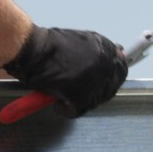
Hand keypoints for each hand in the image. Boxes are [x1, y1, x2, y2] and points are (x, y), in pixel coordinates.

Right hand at [3, 25, 127, 117]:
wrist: (32, 50)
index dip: (111, 76)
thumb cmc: (49, 44)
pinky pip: (75, 111)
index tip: (103, 80)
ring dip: (81, 100)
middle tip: (81, 90)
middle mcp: (104, 66)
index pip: (120, 69)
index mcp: (105, 49)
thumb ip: (98, 50)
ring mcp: (93, 82)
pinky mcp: (79, 97)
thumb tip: (115, 56)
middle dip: (97, 91)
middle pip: (111, 87)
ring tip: (65, 94)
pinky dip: (64, 109)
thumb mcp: (81, 40)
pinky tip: (56, 101)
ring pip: (94, 101)